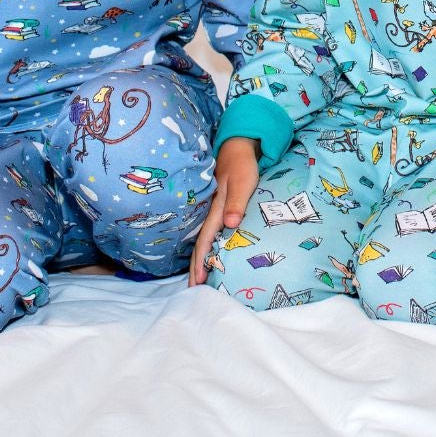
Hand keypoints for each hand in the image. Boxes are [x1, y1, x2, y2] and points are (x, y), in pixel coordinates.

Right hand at [189, 138, 259, 285]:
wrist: (237, 148)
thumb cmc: (242, 165)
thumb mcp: (243, 182)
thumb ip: (237, 203)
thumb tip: (231, 224)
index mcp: (216, 209)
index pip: (205, 241)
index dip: (201, 261)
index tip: (199, 281)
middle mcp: (212, 213)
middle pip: (201, 244)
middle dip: (196, 267)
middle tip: (192, 289)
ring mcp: (214, 211)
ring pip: (204, 240)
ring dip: (199, 259)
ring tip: (196, 278)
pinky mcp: (220, 208)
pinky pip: (209, 233)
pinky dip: (206, 247)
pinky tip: (208, 255)